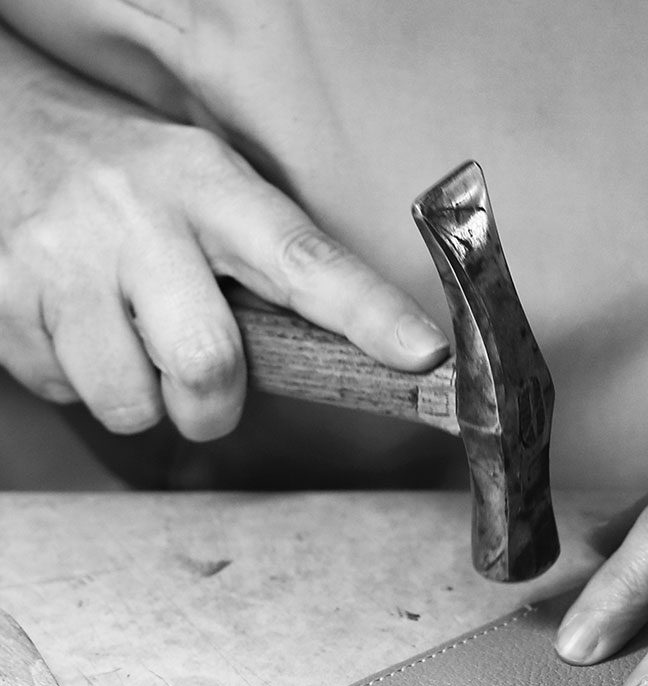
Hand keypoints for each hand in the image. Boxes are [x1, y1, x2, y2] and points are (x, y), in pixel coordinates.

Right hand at [0, 25, 447, 441]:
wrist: (1, 137)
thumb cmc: (131, 188)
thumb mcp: (207, 194)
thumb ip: (268, 272)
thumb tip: (356, 361)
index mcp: (208, 186)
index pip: (304, 260)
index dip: (368, 315)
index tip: (424, 354)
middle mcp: (135, 217)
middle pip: (207, 365)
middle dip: (211, 404)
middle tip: (198, 383)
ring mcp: (63, 261)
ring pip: (131, 403)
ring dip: (139, 397)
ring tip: (123, 338)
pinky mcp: (8, 304)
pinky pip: (67, 393)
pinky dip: (78, 379)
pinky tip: (72, 323)